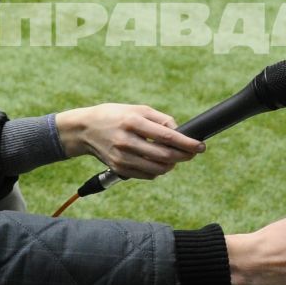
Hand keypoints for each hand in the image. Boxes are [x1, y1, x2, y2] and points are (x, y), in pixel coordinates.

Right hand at [57, 104, 204, 178]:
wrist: (85, 130)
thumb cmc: (115, 116)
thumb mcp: (137, 109)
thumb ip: (160, 119)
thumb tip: (180, 132)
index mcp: (133, 122)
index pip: (167, 137)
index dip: (187, 144)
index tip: (200, 146)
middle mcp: (127, 141)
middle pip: (165, 155)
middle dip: (184, 156)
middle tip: (193, 153)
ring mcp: (122, 157)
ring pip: (157, 169)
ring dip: (172, 165)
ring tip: (175, 157)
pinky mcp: (119, 168)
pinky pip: (147, 175)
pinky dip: (157, 170)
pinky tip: (158, 161)